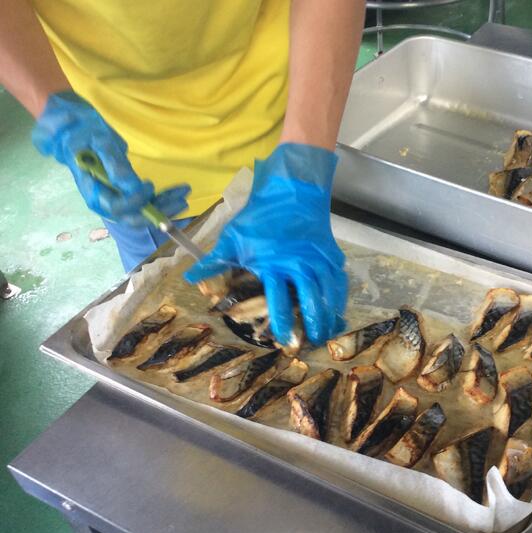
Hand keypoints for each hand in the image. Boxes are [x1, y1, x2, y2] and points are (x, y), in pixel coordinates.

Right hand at [31, 91, 188, 226]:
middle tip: (181, 201)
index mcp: (93, 191)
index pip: (117, 207)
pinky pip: (146, 204)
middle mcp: (104, 201)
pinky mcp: (126, 195)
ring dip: (166, 207)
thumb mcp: (99, 142)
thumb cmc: (86, 134)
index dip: (135, 201)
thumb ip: (113, 164)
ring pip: (143, 212)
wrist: (77, 132)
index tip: (149, 185)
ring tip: (184, 194)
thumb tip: (129, 185)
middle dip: (158, 212)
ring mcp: (116, 200)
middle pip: (133, 217)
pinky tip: (179, 194)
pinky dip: (163, 201)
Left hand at [185, 143, 347, 345]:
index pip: (277, 299)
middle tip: (311, 343)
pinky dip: (339, 296)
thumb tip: (190, 278)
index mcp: (274, 263)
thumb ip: (215, 260)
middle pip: (309, 299)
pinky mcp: (331, 253)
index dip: (280, 321)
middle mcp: (299, 263)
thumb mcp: (233, 236)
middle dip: (311, 324)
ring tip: (327, 333)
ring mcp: (318, 258)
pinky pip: (338, 279)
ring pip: (328, 292)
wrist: (292, 189)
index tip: (281, 339)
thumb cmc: (260, 215)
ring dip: (328, 314)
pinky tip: (338, 310)